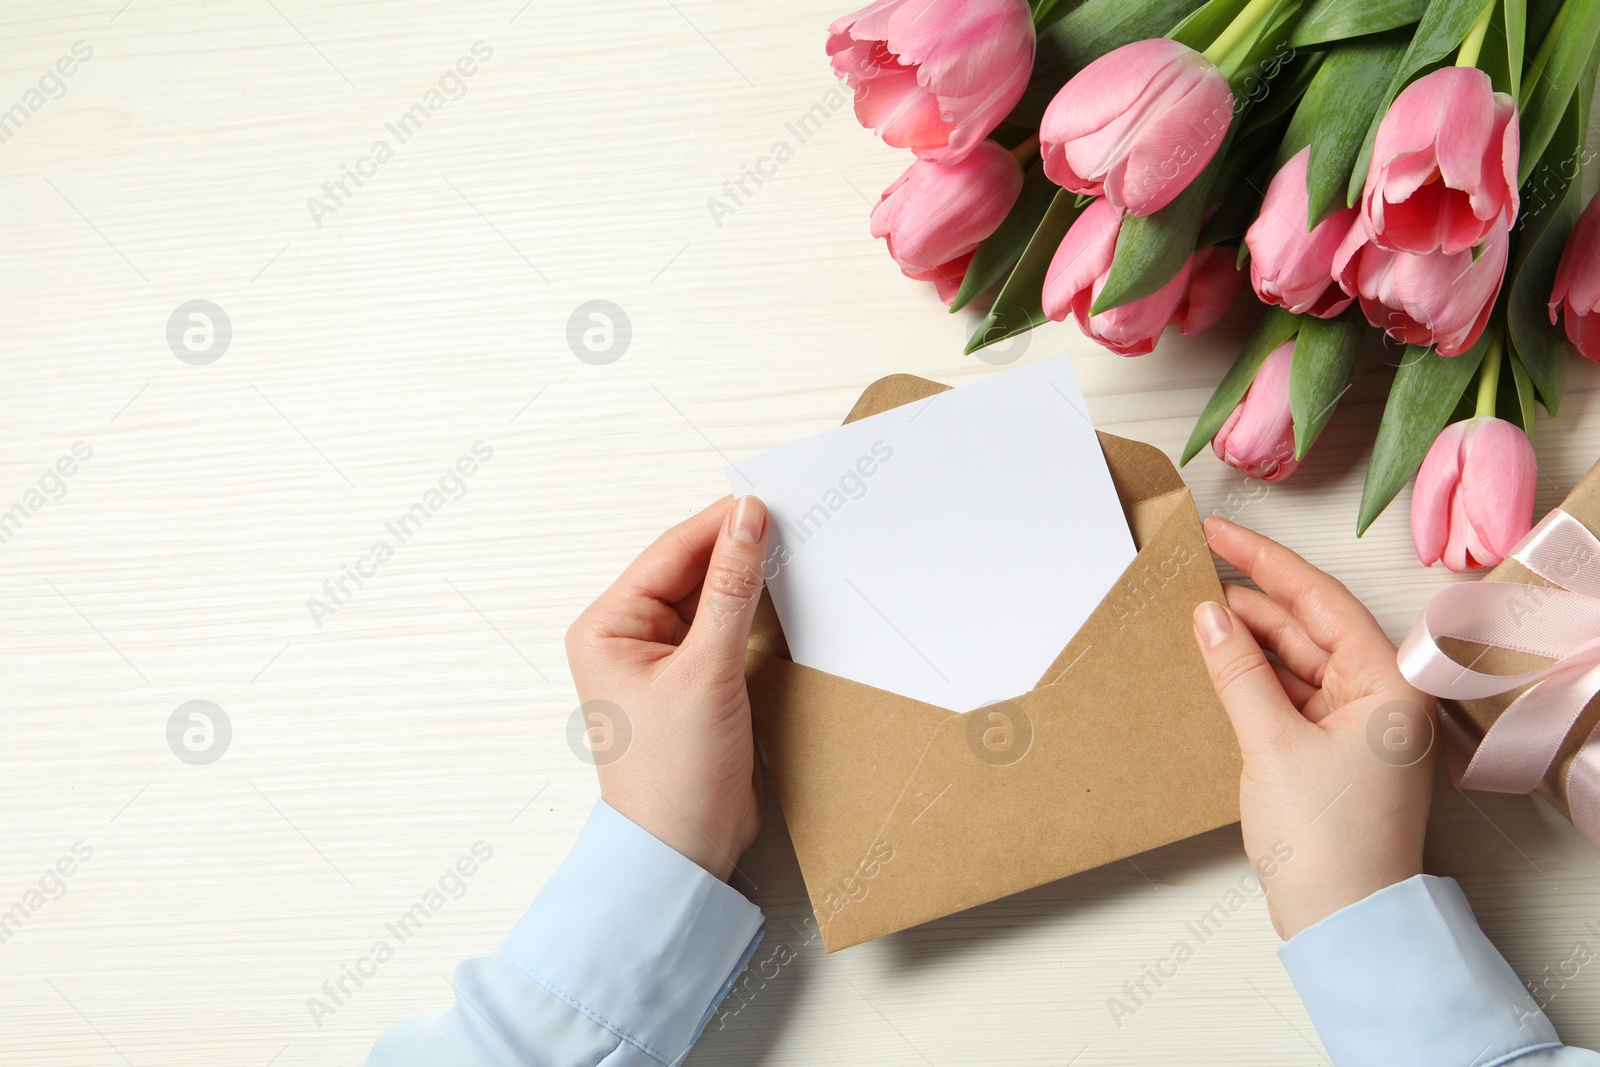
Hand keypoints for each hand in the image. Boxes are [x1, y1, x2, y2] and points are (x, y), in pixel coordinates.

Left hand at [565, 496, 769, 881]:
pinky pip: (726, 630)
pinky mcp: (697, 683)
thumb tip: (747, 520)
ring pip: (712, 598)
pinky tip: (787, 601)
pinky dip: (755, 615)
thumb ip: (731, 590)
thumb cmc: (673, 776)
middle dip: (739, 550)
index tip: (770, 501)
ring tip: (797, 555)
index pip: (671, 553)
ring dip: (750, 582)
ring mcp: (664, 661)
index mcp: (608, 626)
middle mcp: (629, 638)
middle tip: (794, 523)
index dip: (721, 524)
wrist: (685, 854)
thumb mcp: (708, 672)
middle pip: (691, 570)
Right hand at [1191, 516, 1436, 939]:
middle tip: (1194, 569)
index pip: (1320, 599)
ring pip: (1297, 659)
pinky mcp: (1333, 750)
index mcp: (1388, 684)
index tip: (1219, 532)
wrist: (1344, 922)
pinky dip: (1254, 677)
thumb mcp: (1271, 743)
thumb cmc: (1328, 841)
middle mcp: (1381, 697)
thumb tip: (1209, 615)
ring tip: (1195, 613)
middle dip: (1251, 599)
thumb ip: (1238, 671)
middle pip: (1309, 626)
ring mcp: (1358, 725)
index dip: (1265, 561)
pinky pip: (1291, 694)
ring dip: (1249, 639)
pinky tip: (1218, 661)